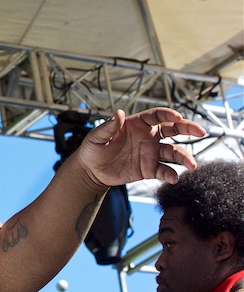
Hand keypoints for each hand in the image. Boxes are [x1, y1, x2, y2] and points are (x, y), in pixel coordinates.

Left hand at [75, 108, 206, 188]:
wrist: (91, 171)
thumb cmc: (93, 149)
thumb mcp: (96, 137)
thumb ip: (108, 127)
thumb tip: (118, 113)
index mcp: (137, 124)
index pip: (157, 116)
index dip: (168, 114)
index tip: (177, 117)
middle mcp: (148, 137)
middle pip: (173, 130)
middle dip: (188, 129)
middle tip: (201, 131)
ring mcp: (151, 153)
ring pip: (174, 152)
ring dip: (185, 157)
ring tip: (192, 165)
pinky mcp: (149, 169)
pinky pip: (164, 170)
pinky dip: (171, 174)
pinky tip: (175, 178)